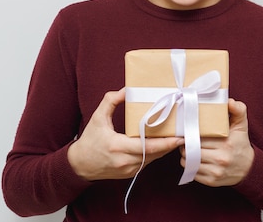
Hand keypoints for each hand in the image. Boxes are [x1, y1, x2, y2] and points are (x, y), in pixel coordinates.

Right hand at [67, 87, 183, 180]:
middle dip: (170, 145)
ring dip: (164, 149)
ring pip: (152, 159)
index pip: (147, 146)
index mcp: (118, 146)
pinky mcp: (129, 174)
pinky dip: (155, 154)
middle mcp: (125, 160)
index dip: (166, 143)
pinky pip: (147, 163)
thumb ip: (111, 101)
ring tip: (176, 137)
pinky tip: (163, 145)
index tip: (179, 137)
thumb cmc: (89, 140)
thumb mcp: (98, 117)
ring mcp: (128, 169)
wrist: (79, 165)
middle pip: (154, 153)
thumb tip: (126, 89)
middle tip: (184, 134)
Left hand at [180, 98, 253, 185]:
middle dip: (186, 143)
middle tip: (186, 139)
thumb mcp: (241, 124)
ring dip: (186, 155)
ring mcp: (215, 172)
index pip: (199, 137)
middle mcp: (221, 159)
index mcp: (226, 143)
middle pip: (191, 149)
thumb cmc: (240, 143)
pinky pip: (192, 172)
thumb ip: (238, 110)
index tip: (189, 130)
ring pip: (188, 161)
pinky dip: (190, 165)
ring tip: (189, 148)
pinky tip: (194, 159)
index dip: (191, 133)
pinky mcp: (211, 181)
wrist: (248, 167)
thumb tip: (229, 102)